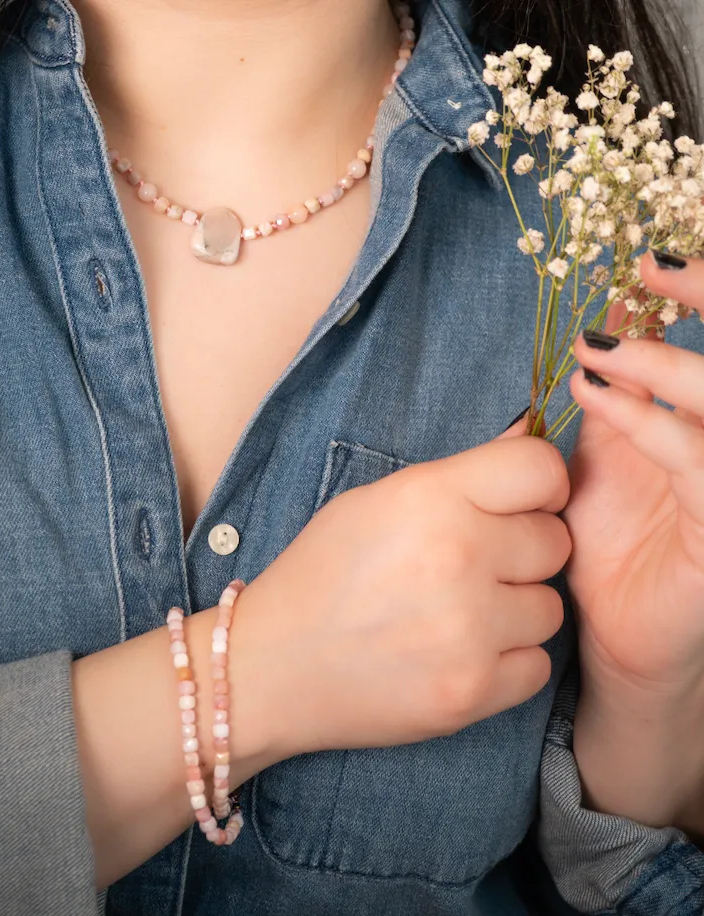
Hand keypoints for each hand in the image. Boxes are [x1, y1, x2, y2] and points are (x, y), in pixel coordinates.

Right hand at [233, 430, 569, 760]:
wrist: (273, 665)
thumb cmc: (322, 574)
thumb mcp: (377, 502)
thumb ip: (461, 474)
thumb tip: (530, 436)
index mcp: (429, 498)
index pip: (541, 470)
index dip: (540, 487)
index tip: (521, 505)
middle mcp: (456, 557)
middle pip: (555, 542)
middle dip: (522, 552)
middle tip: (473, 567)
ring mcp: (467, 630)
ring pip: (550, 609)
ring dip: (515, 610)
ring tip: (459, 614)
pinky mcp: (471, 692)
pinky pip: (536, 667)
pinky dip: (506, 663)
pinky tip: (459, 654)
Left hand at [566, 251, 703, 691]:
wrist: (617, 632)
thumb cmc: (610, 547)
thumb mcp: (605, 459)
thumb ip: (613, 404)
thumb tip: (596, 335)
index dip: (701, 294)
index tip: (646, 263)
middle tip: (641, 276)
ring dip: (663, 366)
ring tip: (598, 350)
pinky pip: (701, 466)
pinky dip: (651, 423)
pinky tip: (602, 402)